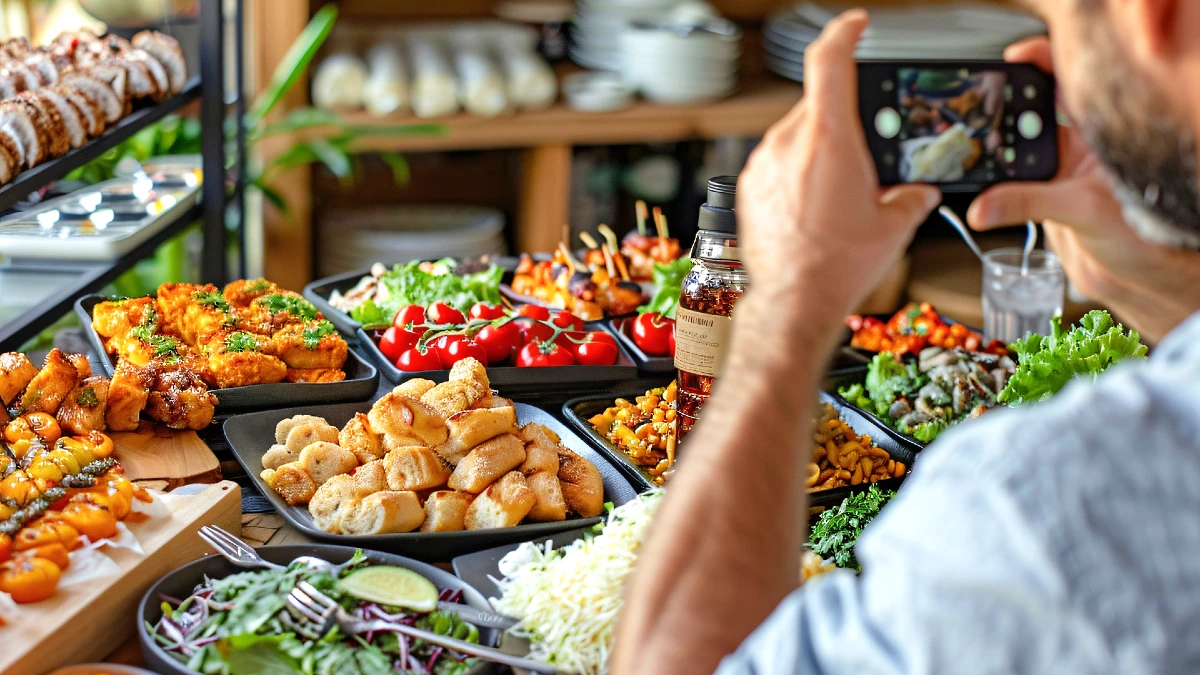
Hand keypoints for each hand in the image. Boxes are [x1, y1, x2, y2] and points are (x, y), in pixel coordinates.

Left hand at [736, 10, 939, 323]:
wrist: (793, 300)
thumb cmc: (837, 264)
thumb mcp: (894, 225)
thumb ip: (912, 196)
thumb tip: (920, 192)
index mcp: (828, 137)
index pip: (829, 59)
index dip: (844, 32)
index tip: (856, 24)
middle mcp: (788, 143)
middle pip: (817, 105)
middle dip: (843, 121)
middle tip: (863, 154)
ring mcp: (762, 164)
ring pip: (796, 136)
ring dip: (818, 150)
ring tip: (838, 191)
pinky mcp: (748, 186)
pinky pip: (776, 162)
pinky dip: (796, 172)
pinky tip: (813, 206)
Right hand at [968, 37, 1199, 340]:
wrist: (1136, 280)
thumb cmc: (1142, 237)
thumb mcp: (1083, 210)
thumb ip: (1029, 204)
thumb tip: (984, 206)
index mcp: (1099, 133)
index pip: (1066, 83)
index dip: (1039, 65)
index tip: (1010, 63)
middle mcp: (1077, 148)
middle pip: (1029, 113)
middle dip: (1003, 112)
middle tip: (982, 119)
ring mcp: (1056, 172)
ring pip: (1014, 150)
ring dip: (995, 155)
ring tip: (980, 161)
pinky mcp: (1039, 198)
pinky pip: (1007, 185)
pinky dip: (990, 190)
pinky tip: (983, 196)